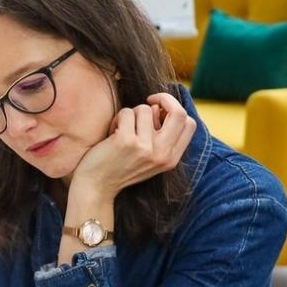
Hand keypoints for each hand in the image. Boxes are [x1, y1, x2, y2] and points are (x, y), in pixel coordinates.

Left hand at [69, 91, 195, 198]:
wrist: (97, 188)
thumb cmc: (120, 168)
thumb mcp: (149, 158)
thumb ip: (161, 137)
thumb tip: (159, 106)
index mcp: (171, 159)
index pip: (189, 124)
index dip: (176, 109)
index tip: (160, 109)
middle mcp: (162, 154)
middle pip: (179, 113)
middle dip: (164, 98)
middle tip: (149, 100)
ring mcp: (145, 148)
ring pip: (146, 109)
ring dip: (131, 113)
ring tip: (122, 129)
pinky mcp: (127, 141)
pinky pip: (127, 112)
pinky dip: (118, 118)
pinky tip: (112, 133)